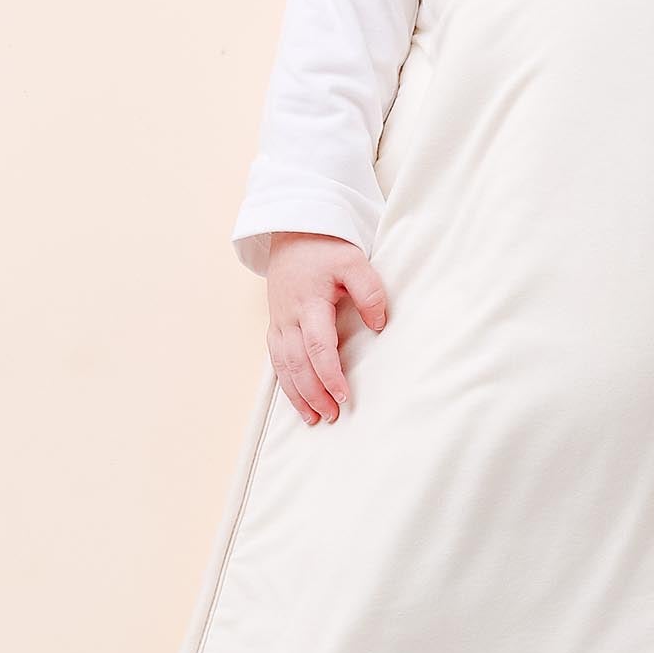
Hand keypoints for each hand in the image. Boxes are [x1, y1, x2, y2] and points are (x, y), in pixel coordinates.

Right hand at [263, 232, 389, 423]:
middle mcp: (289, 317)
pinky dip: (286, 383)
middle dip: (314, 393)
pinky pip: (276, 361)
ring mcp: (279, 322)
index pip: (318, 346)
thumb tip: (378, 325)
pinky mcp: (275, 325)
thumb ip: (369, 292)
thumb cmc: (325, 248)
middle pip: (297, 364)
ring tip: (315, 418)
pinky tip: (298, 400)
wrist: (293, 234)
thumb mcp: (354, 261)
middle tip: (333, 415)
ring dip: (298, 395)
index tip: (343, 395)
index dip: (329, 374)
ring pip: (283, 367)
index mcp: (309, 303)